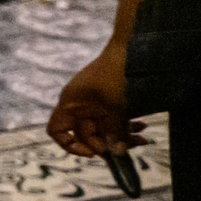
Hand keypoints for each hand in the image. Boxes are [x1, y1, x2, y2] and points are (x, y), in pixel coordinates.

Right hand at [48, 36, 146, 158]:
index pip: (57, 131)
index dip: (71, 145)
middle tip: (126, 150)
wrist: (132, 46)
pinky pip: (114, 121)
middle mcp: (79, 105)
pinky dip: (127, 126)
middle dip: (107, 144)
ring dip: (121, 137)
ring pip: (104, 130)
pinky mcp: (110, 101)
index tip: (93, 153)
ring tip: (142, 139)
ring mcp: (95, 103)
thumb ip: (115, 131)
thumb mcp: (116, 105)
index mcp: (71, 102)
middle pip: (86, 135)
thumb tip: (117, 154)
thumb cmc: (117, 72)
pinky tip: (143, 126)